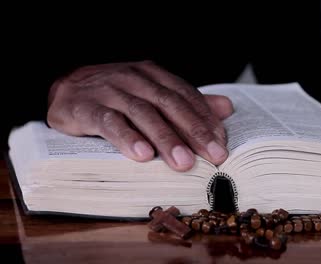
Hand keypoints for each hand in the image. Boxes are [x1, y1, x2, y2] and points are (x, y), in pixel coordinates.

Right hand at [47, 61, 232, 171]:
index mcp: (154, 75)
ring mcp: (110, 90)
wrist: (66, 89)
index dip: (205, 120)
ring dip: (166, 139)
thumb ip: (187, 102)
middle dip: (193, 131)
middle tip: (213, 156)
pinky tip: (143, 155)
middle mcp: (135, 78)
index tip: (221, 144)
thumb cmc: (117, 96)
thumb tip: (226, 108)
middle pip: (169, 104)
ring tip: (184, 163)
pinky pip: (109, 122)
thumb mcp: (152, 95)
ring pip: (143, 113)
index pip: (186, 96)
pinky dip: (128, 138)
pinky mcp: (86, 106)